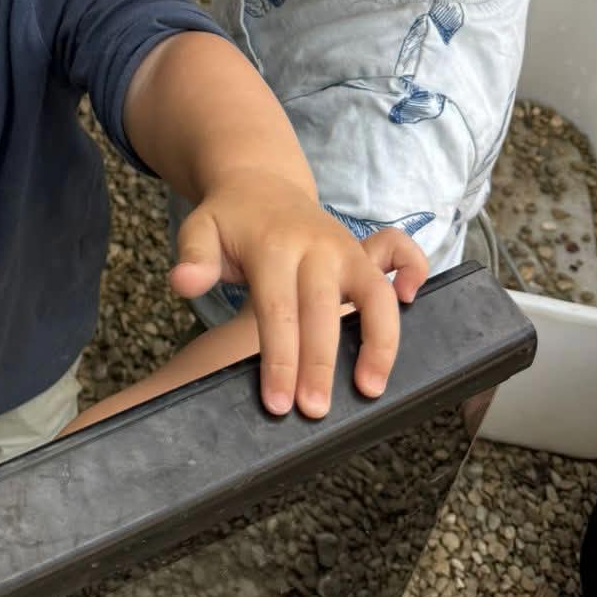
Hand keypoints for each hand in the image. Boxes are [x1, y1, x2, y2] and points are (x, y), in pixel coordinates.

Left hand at [171, 170, 427, 418]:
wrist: (258, 183)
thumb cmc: (230, 221)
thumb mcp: (200, 230)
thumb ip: (193, 258)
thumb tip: (182, 282)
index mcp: (272, 246)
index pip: (277, 309)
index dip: (280, 358)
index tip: (278, 403)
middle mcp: (314, 245)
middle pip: (322, 310)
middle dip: (320, 364)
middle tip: (314, 412)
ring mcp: (344, 246)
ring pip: (373, 292)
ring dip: (378, 341)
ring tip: (370, 388)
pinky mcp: (363, 250)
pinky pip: (400, 253)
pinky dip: (414, 270)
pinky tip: (412, 301)